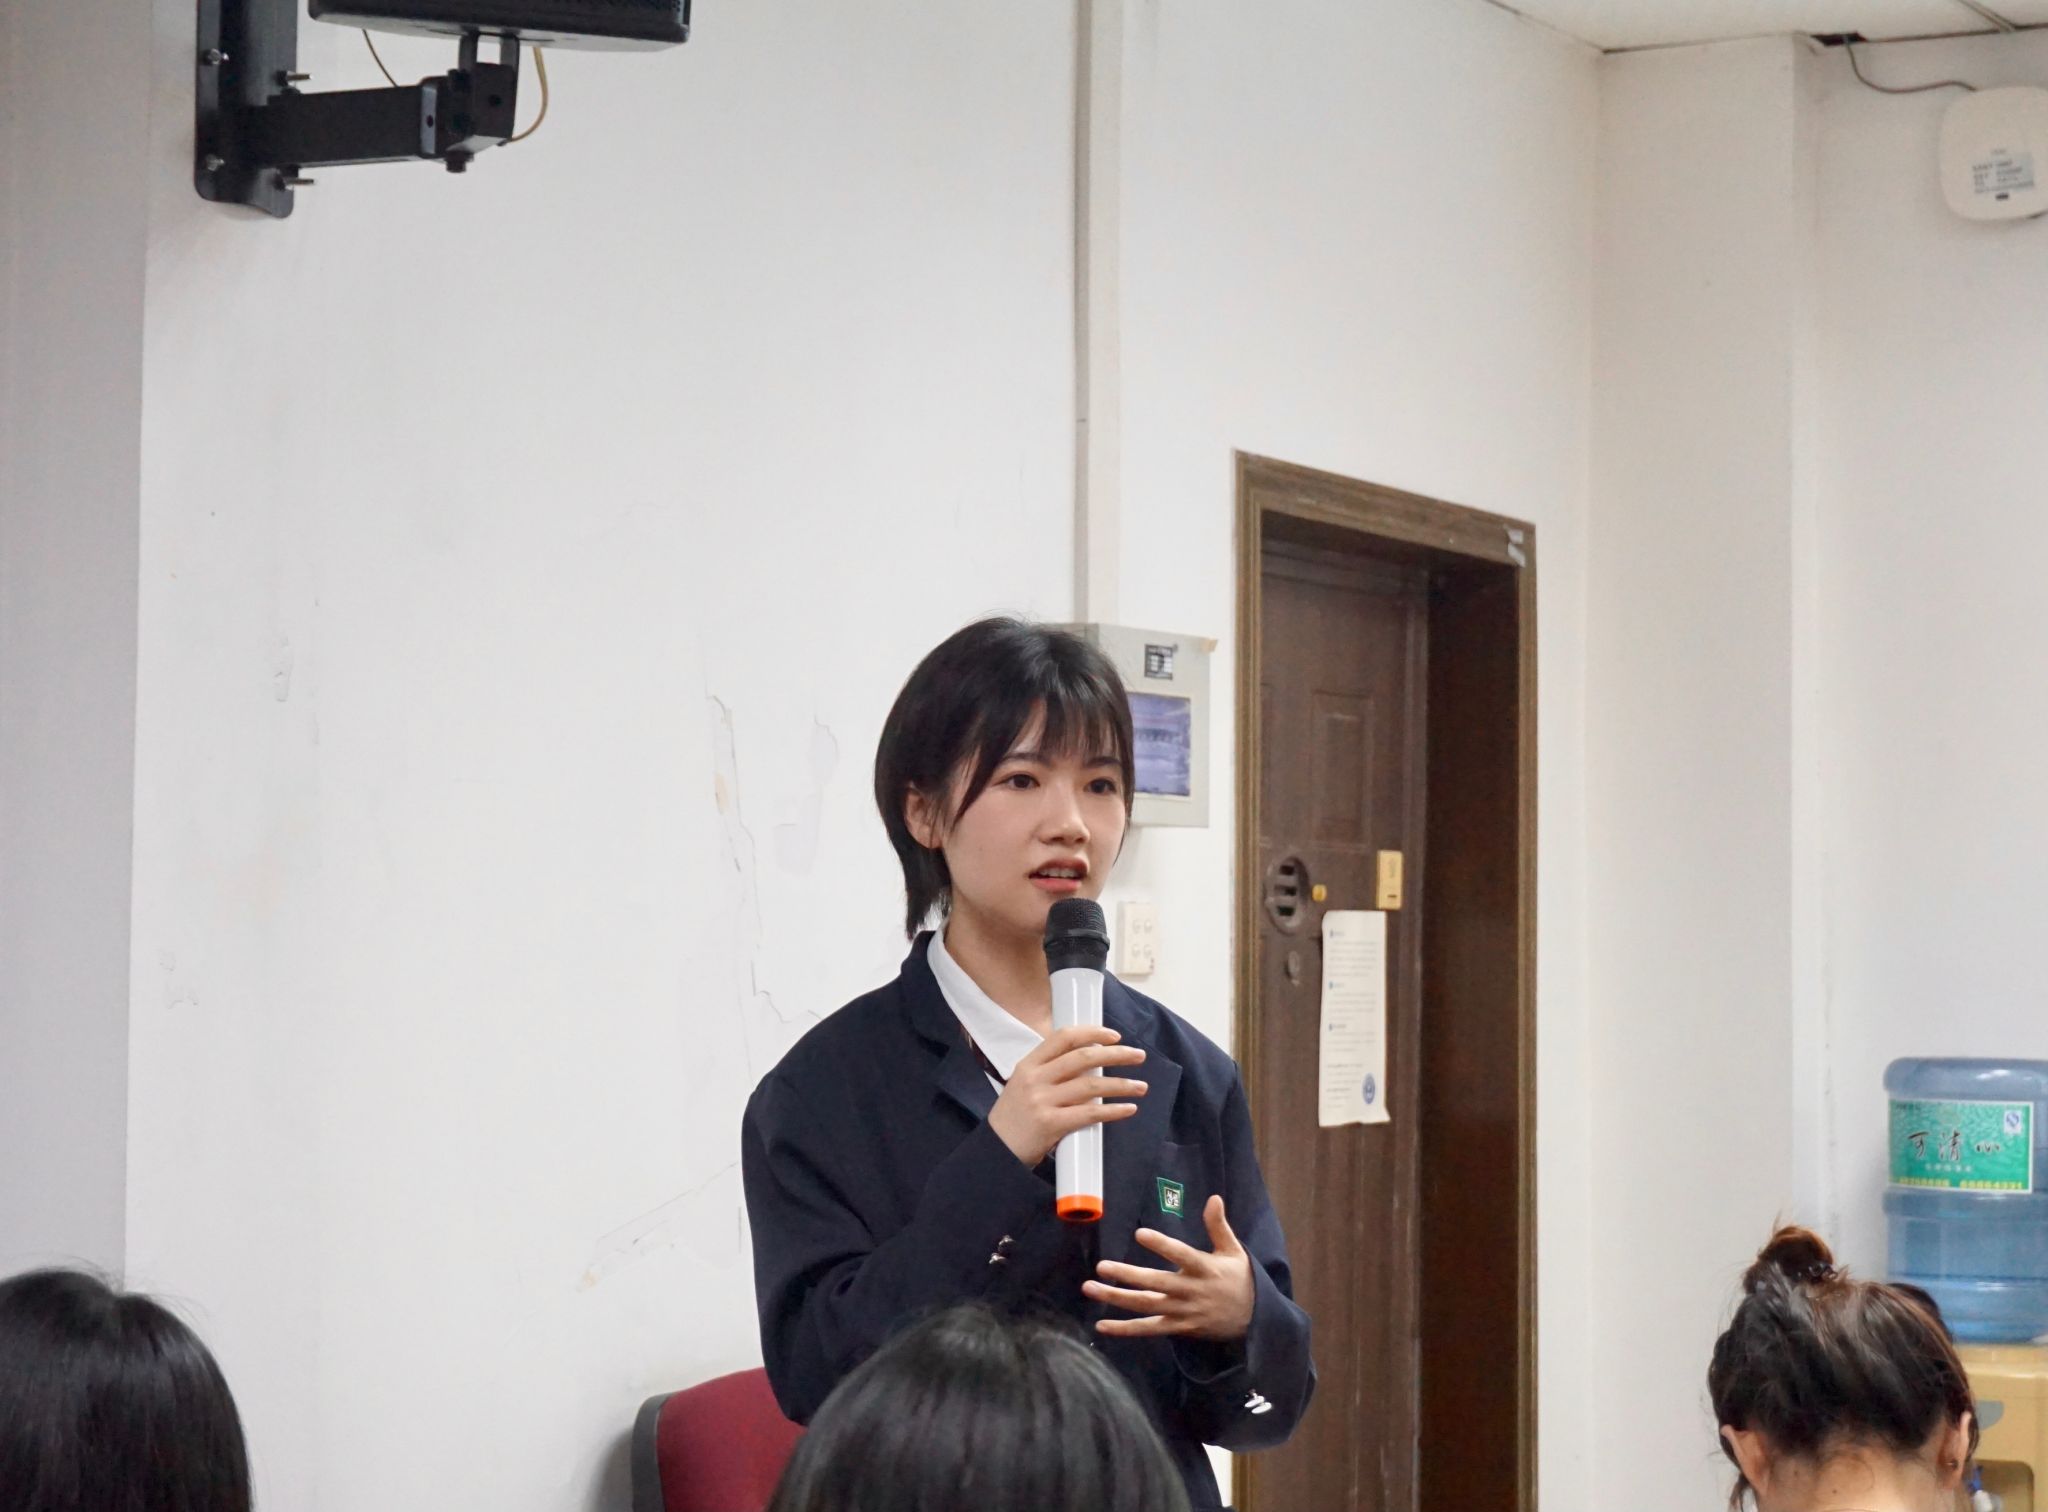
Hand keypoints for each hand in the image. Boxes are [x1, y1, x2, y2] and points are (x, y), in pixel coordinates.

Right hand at [986, 1025, 1146, 1166]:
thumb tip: (1089, 1063)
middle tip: (1138, 1056)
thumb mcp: (1023, 1085)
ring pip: (1091, 1086)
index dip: (1092, 1033)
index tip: (1114, 1036)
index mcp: (1028, 1064)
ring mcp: (1042, 1101)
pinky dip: (1113, 1110)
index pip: (1063, 1037)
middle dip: (1116, 1055)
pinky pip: (1089, 1113)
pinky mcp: (1051, 1125)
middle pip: (1083, 1058)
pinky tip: (1128, 1108)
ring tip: (1140, 1086)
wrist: (996, 1151)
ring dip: (1121, 1084)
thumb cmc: (1014, 1118)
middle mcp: (1035, 1079)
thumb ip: (1049, 1072)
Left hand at [1084, 1195, 1254, 1341]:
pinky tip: (1101, 1325)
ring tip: (1091, 1288)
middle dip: (1128, 1276)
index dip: (1161, 1245)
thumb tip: (1213, 1197)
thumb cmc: (1240, 1279)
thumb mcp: (1234, 1250)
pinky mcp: (1178, 1327)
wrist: (1255, 1320)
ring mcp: (1183, 1311)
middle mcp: (1190, 1291)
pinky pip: (1149, 1329)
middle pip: (1156, 1283)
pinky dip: (1125, 1329)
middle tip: (1102, 1266)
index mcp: (1205, 1269)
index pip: (1180, 1255)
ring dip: (1117, 1299)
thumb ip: (1218, 1225)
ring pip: (1146, 1306)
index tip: (1140, 1233)